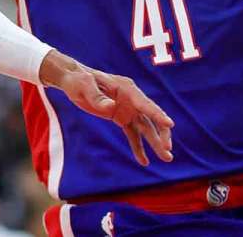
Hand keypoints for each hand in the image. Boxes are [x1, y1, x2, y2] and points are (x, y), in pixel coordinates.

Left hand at [39, 51, 173, 165]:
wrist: (73, 81)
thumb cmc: (79, 80)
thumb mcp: (84, 86)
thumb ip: (97, 97)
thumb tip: (111, 107)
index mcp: (126, 88)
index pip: (144, 103)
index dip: (157, 114)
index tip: (170, 124)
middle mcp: (131, 99)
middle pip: (151, 117)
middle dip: (161, 133)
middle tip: (167, 149)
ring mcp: (128, 109)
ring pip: (146, 128)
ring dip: (155, 143)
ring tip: (167, 158)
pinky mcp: (121, 118)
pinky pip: (133, 134)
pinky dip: (138, 147)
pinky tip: (144, 161)